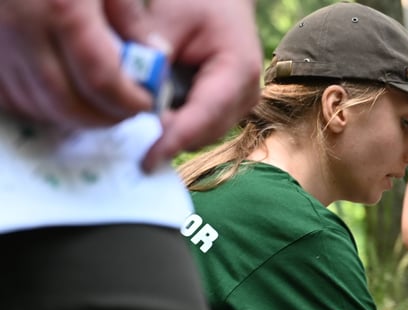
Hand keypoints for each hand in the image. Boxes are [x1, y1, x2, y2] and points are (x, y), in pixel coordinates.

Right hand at [0, 0, 156, 128]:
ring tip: (100, 108)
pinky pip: (8, 93)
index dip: (128, 100)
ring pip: (35, 103)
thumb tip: (155, 56)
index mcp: (63, 10)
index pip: (101, 79)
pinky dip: (36, 105)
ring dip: (71, 117)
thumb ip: (131, 15)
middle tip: (127, 112)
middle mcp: (23, 29)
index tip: (147, 103)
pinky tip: (61, 97)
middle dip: (103, 117)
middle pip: (66, 101)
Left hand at [142, 0, 260, 169]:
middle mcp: (246, 95)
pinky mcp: (226, 110)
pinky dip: (174, 123)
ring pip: (199, 136)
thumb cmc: (195, 2)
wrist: (219, 1)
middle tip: (126, 127)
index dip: (174, 141)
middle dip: (167, 135)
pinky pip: (197, 128)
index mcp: (238, 70)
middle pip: (203, 134)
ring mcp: (239, 106)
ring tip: (140, 110)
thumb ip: (152, 59)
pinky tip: (153, 107)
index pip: (205, 117)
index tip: (146, 161)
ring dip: (169, 129)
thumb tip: (135, 99)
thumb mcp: (167, 18)